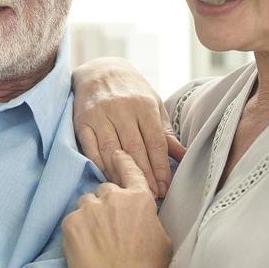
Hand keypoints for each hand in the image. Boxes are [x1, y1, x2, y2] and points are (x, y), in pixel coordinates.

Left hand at [62, 151, 172, 267]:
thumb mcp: (162, 238)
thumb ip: (148, 218)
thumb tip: (141, 216)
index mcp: (139, 198)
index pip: (129, 170)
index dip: (122, 161)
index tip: (116, 154)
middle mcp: (113, 197)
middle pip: (104, 191)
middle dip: (106, 205)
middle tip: (108, 229)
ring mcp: (89, 209)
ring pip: (86, 205)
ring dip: (90, 217)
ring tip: (96, 242)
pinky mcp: (70, 224)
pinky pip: (72, 221)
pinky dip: (77, 233)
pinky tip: (85, 250)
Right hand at [72, 57, 184, 198]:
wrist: (100, 70)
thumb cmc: (132, 92)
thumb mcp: (154, 105)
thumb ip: (166, 133)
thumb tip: (186, 156)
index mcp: (144, 105)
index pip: (155, 141)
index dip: (161, 167)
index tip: (165, 187)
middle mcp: (122, 108)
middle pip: (135, 148)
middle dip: (144, 175)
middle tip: (152, 196)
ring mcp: (100, 114)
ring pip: (112, 150)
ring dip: (122, 174)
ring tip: (131, 191)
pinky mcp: (82, 120)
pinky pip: (91, 148)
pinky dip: (100, 165)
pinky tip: (109, 178)